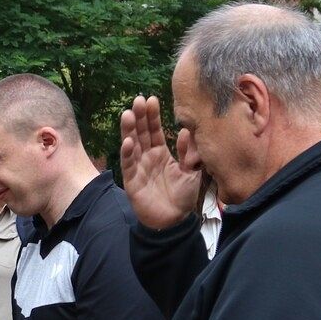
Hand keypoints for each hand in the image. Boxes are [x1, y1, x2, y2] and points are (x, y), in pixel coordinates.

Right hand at [119, 95, 201, 231]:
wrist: (174, 220)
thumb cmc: (183, 196)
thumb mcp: (193, 171)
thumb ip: (189, 152)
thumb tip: (184, 131)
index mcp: (161, 154)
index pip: (155, 130)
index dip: (152, 116)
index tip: (151, 99)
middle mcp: (147, 158)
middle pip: (141, 133)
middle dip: (139, 117)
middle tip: (137, 100)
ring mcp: (138, 168)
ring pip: (131, 145)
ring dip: (129, 130)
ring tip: (128, 114)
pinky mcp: (132, 181)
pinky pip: (128, 165)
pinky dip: (127, 153)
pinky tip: (127, 141)